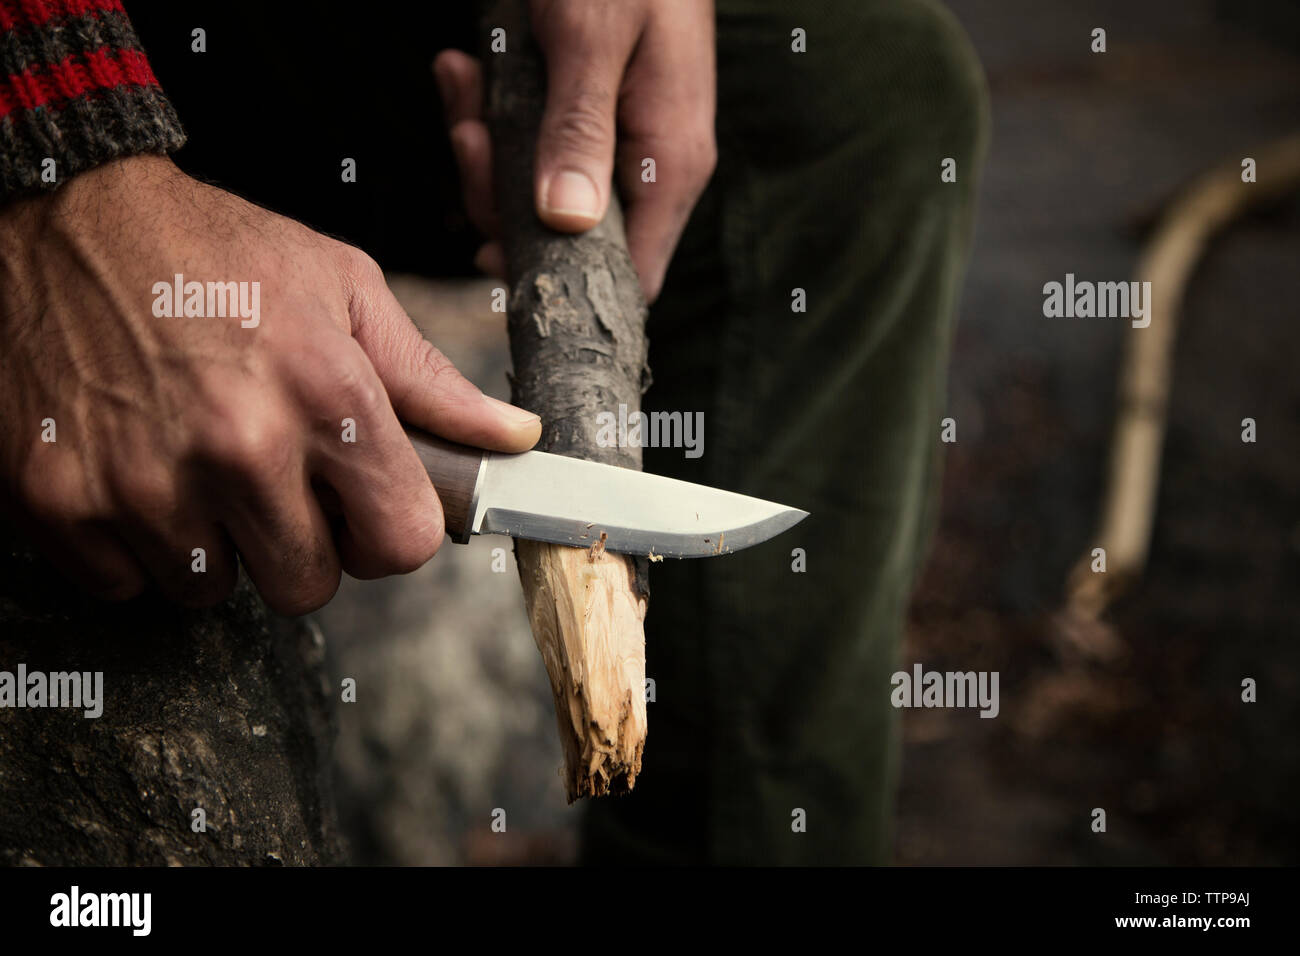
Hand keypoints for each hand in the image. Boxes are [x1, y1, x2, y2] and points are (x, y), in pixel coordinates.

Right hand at [0, 155, 540, 612]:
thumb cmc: (218, 251)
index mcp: (327, 394)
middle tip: (271, 482)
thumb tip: (512, 438)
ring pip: (211, 592)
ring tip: (198, 464)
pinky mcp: (60, 499)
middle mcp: (240, 445)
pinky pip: (126, 584)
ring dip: (214, 546)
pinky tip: (138, 470)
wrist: (71, 212)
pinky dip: (134, 545)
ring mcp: (145, 479)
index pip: (401, 543)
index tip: (362, 512)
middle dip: (299, 546)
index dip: (386, 534)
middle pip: (306, 585)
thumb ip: (429, 380)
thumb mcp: (344, 289)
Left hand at [434, 0, 716, 300]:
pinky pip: (527, 145)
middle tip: (472, 139)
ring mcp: (611, 140)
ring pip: (536, 193)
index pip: (634, 275)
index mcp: (668, 160)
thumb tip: (564, 223)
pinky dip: (488, 114)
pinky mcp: (578, 115)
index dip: (567, 288)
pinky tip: (467, 70)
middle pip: (569, 240)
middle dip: (502, 200)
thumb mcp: (591, 40)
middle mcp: (644, 163)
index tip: (498, 260)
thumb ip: (579, 131)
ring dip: (486, 150)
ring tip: (466, 86)